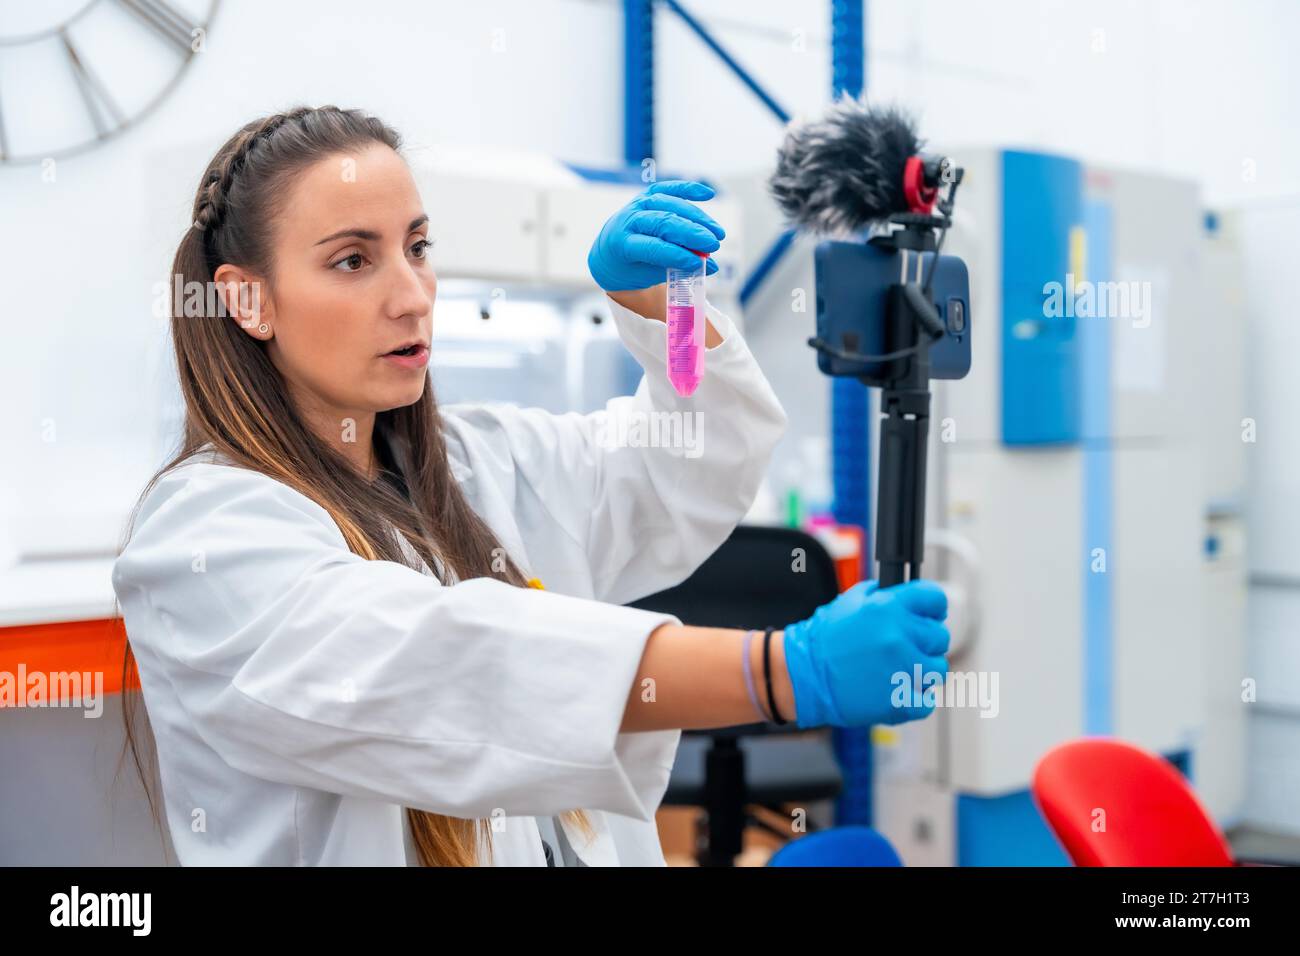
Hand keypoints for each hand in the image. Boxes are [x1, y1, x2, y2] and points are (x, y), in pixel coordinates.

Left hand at [587, 180, 723, 291]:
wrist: (609, 252)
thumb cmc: (632, 268)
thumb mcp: (648, 275)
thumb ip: (676, 269)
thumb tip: (711, 266)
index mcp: (622, 244)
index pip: (653, 247)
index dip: (677, 254)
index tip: (699, 262)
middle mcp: (628, 220)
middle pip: (663, 222)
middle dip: (691, 234)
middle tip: (714, 245)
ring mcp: (637, 204)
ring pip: (670, 205)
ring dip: (697, 218)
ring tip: (717, 233)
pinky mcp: (648, 194)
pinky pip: (670, 188)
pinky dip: (689, 190)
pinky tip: (709, 195)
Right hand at [782, 580, 949, 728]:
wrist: (804, 675)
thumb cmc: (824, 639)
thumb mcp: (850, 601)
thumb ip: (882, 594)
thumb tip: (909, 595)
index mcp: (888, 608)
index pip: (934, 599)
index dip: (933, 608)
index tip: (931, 615)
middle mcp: (898, 636)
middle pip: (940, 637)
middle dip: (925, 641)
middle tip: (905, 647)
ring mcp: (901, 670)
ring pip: (937, 669)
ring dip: (922, 670)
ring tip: (899, 670)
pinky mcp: (899, 701)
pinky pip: (927, 701)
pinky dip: (916, 698)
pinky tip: (898, 689)